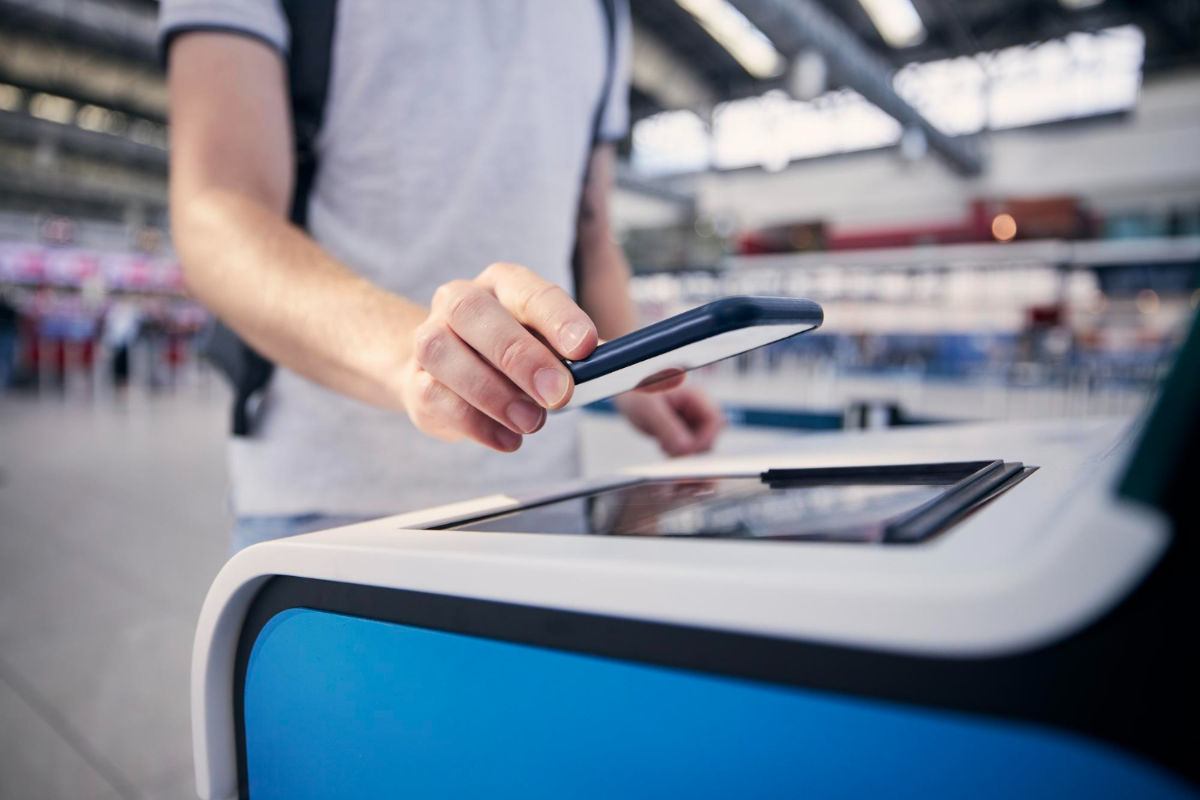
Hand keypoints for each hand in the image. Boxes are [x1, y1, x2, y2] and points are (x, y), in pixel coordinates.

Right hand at [400, 263, 597, 451]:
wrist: (446, 370)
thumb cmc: (510, 353)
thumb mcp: (552, 345)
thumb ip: (589, 356)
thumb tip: (642, 372)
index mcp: (503, 285)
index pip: (529, 291)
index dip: (558, 318)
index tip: (586, 346)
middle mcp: (459, 302)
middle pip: (475, 314)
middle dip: (520, 356)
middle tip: (558, 394)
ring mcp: (430, 338)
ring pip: (444, 353)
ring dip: (493, 392)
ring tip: (531, 421)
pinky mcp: (415, 381)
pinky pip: (435, 397)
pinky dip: (476, 423)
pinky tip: (507, 437)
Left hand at [615, 384, 724, 456]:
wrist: (629, 397)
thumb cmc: (638, 394)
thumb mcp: (649, 409)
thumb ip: (667, 427)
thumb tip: (685, 448)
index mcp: (694, 396)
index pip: (715, 420)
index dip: (706, 438)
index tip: (687, 449)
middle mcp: (697, 410)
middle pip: (709, 437)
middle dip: (691, 448)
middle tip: (668, 447)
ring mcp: (692, 422)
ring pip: (699, 447)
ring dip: (683, 452)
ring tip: (663, 443)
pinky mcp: (684, 433)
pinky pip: (688, 450)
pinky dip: (677, 453)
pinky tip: (663, 444)